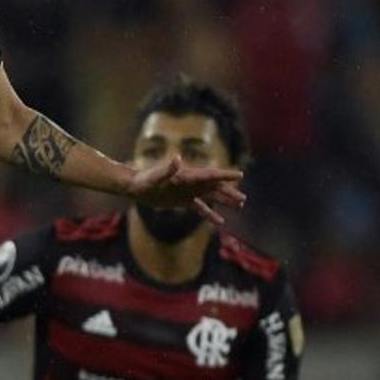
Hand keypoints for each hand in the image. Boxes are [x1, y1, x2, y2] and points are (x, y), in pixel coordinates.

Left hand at [125, 156, 245, 224]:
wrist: (135, 187)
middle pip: (214, 186)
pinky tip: (220, 221)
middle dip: (229, 192)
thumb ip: (167, 169)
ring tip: (240, 206)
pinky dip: (210, 214)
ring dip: (225, 200)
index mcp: (187, 176)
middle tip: (243, 199)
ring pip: (211, 196)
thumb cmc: (144, 180)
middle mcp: (191, 182)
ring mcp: (188, 191)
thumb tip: (177, 158)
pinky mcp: (183, 201)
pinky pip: (200, 208)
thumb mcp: (155, 177)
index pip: (210, 175)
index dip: (225, 175)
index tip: (240, 175)